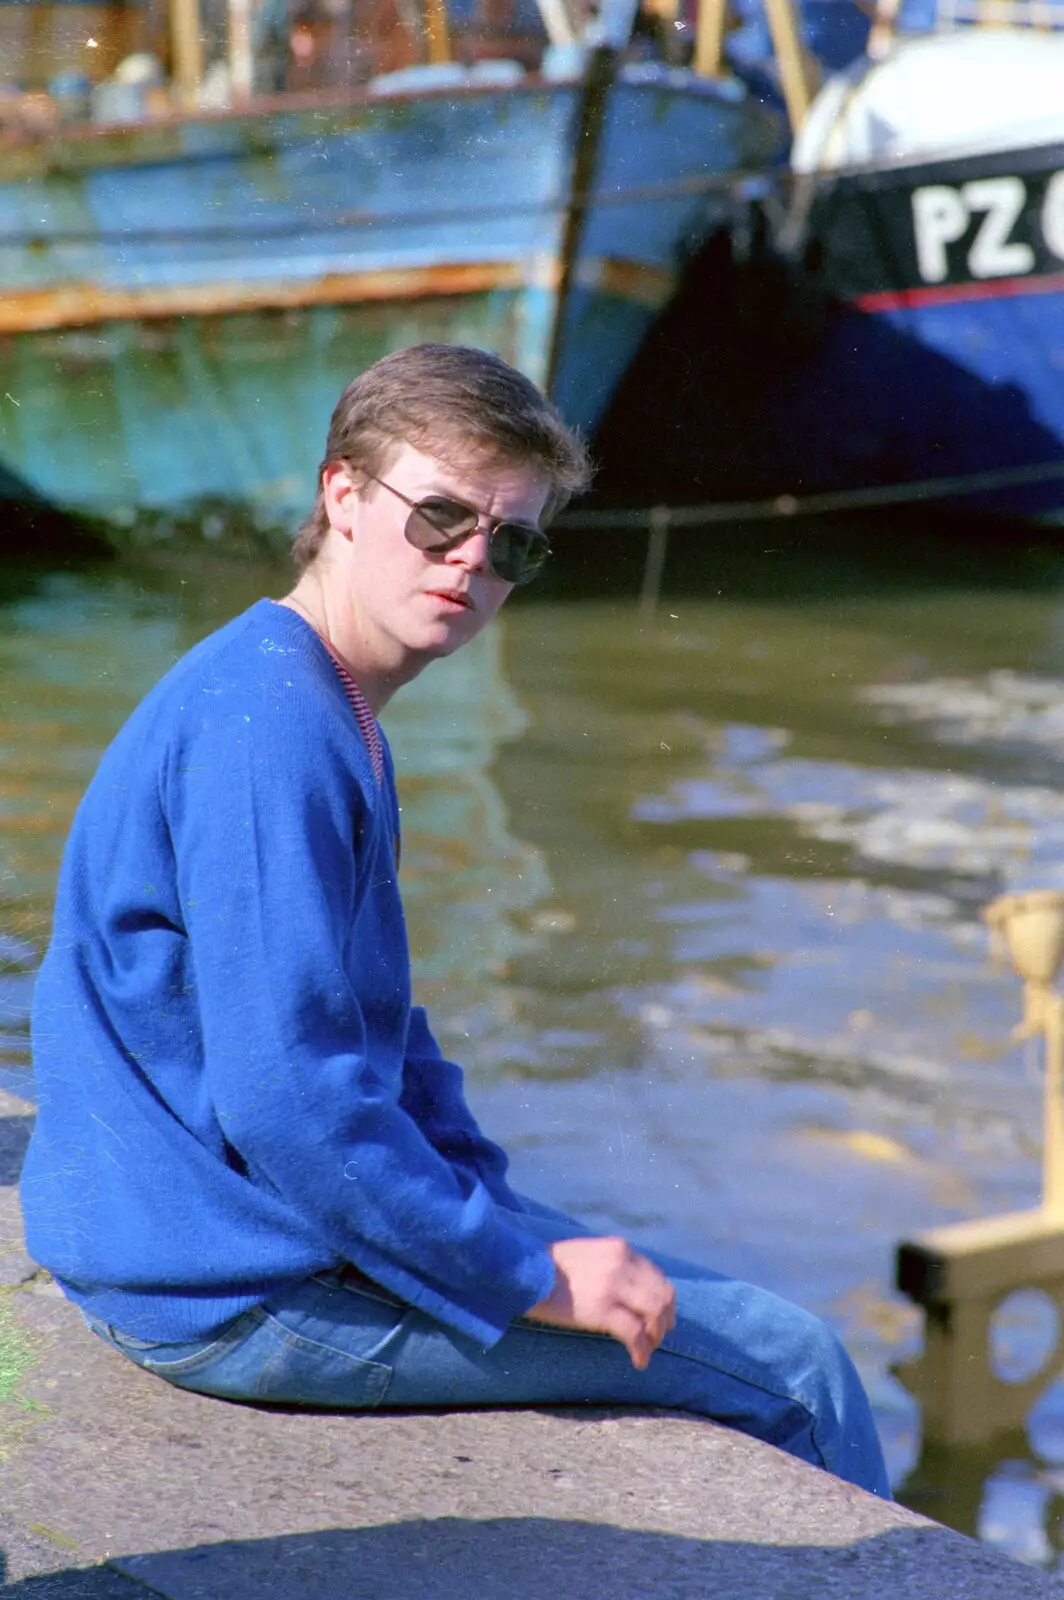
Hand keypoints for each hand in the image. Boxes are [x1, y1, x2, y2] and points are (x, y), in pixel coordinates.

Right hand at [525, 1235, 676, 1369]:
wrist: (523, 1271)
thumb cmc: (547, 1266)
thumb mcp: (586, 1253)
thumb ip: (609, 1264)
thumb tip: (626, 1288)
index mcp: (618, 1248)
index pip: (655, 1274)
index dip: (662, 1298)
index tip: (658, 1316)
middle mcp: (622, 1262)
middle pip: (662, 1293)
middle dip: (664, 1319)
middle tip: (658, 1337)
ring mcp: (613, 1285)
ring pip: (654, 1313)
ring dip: (655, 1336)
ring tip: (648, 1349)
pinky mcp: (602, 1309)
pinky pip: (634, 1333)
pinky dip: (642, 1350)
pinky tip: (639, 1361)